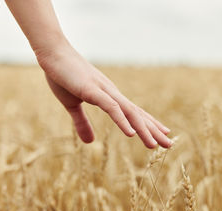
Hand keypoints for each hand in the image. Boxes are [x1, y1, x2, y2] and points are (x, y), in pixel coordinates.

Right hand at [36, 43, 171, 148]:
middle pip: (137, 115)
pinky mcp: (92, 91)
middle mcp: (112, 94)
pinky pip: (111, 108)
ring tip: (154, 145)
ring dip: (143, 129)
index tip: (162, 135)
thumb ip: (82, 123)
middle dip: (154, 130)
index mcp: (109, 97)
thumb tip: (90, 142)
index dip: (149, 124)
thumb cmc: (63, 76)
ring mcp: (104, 91)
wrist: (52, 53)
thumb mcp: (72, 105)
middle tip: (169, 144)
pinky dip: (122, 120)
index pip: (134, 113)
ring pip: (129, 113)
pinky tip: (132, 133)